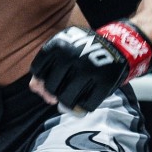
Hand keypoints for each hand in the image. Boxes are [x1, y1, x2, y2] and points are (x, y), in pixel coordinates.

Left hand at [29, 20, 151, 113]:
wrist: (117, 46)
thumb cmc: (81, 52)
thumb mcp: (61, 51)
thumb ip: (44, 68)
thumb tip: (34, 88)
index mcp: (57, 44)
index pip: (37, 71)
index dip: (41, 79)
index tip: (51, 79)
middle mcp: (71, 56)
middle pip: (50, 88)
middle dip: (53, 93)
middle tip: (62, 91)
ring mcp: (89, 70)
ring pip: (66, 100)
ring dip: (67, 103)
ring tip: (71, 97)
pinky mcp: (105, 82)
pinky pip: (87, 105)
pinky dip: (84, 106)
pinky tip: (85, 99)